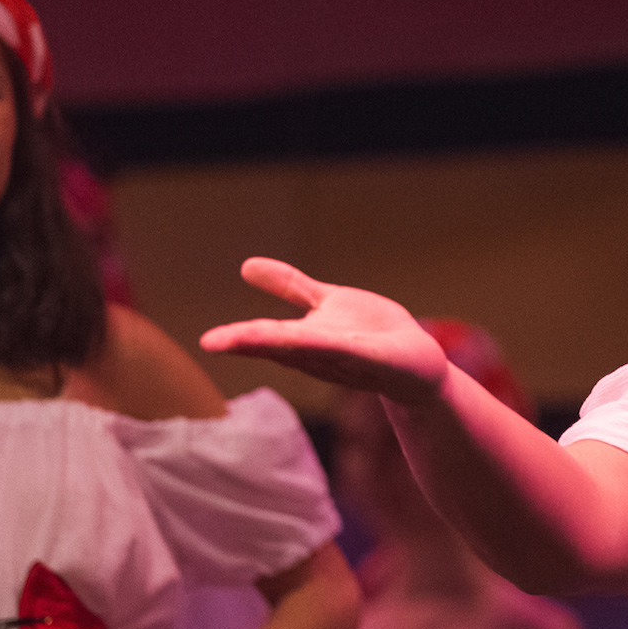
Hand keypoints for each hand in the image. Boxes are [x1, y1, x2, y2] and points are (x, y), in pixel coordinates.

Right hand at [200, 258, 448, 404]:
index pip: (265, 339)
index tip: (208, 341)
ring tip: (247, 337)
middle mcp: (320, 354)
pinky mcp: (376, 356)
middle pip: (279, 346)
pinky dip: (332, 343)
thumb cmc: (370, 335)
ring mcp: (348, 357)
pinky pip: (350, 349)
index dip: (238, 339)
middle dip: (249, 343)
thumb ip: (289, 286)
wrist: (419, 362)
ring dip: (281, 344)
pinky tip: (313, 336)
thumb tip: (246, 266)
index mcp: (303, 341)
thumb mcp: (325, 303)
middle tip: (214, 343)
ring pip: (310, 349)